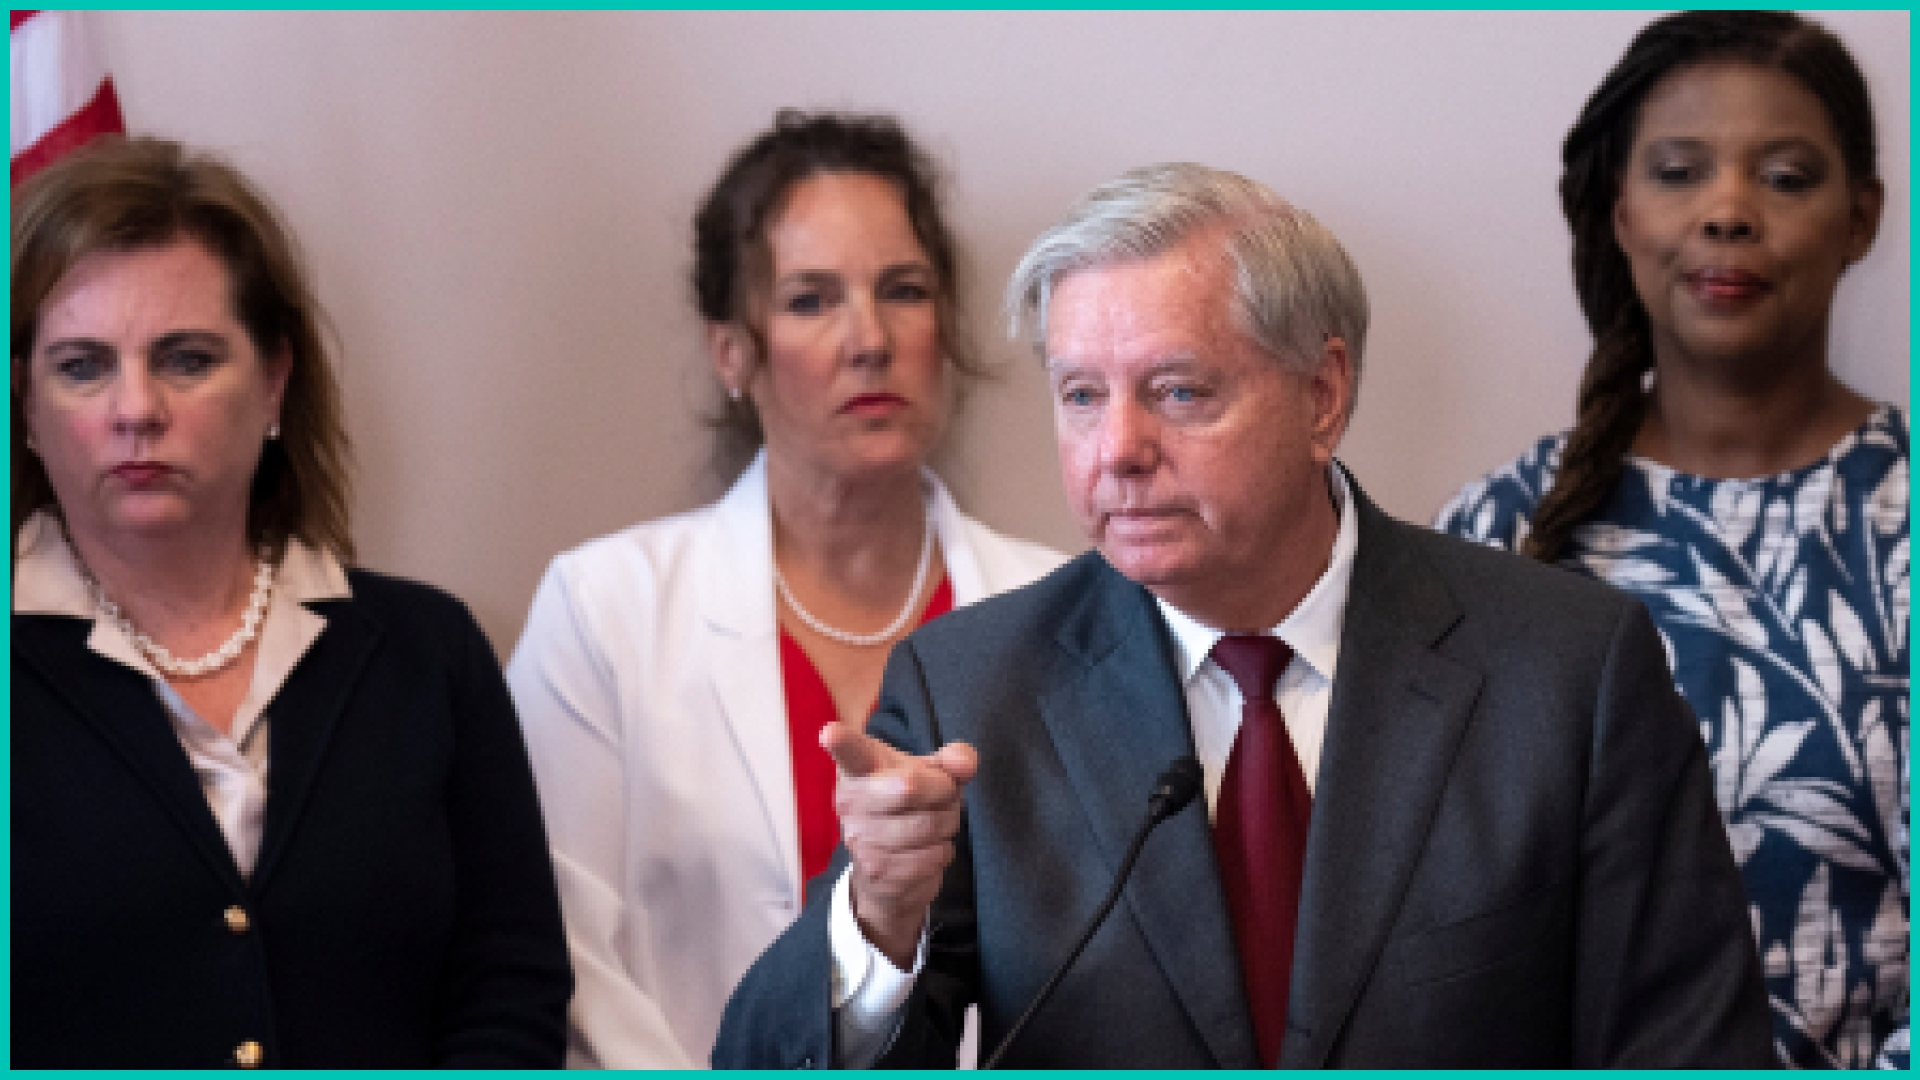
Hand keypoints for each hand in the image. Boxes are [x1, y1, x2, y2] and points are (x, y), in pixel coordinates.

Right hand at [821, 719, 977, 970]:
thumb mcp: (932, 774)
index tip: (830, 732)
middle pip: (910, 787)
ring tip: (935, 822)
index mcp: (860, 768)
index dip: (842, 741)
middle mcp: (852, 801)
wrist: (887, 872)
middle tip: (943, 792)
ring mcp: (861, 839)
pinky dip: (943, 851)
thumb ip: (954, 760)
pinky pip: (933, 857)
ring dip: (947, 823)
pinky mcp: (877, 872)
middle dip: (943, 790)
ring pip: (929, 825)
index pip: (851, 752)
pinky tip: (928, 849)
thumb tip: (964, 765)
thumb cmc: (910, 806)